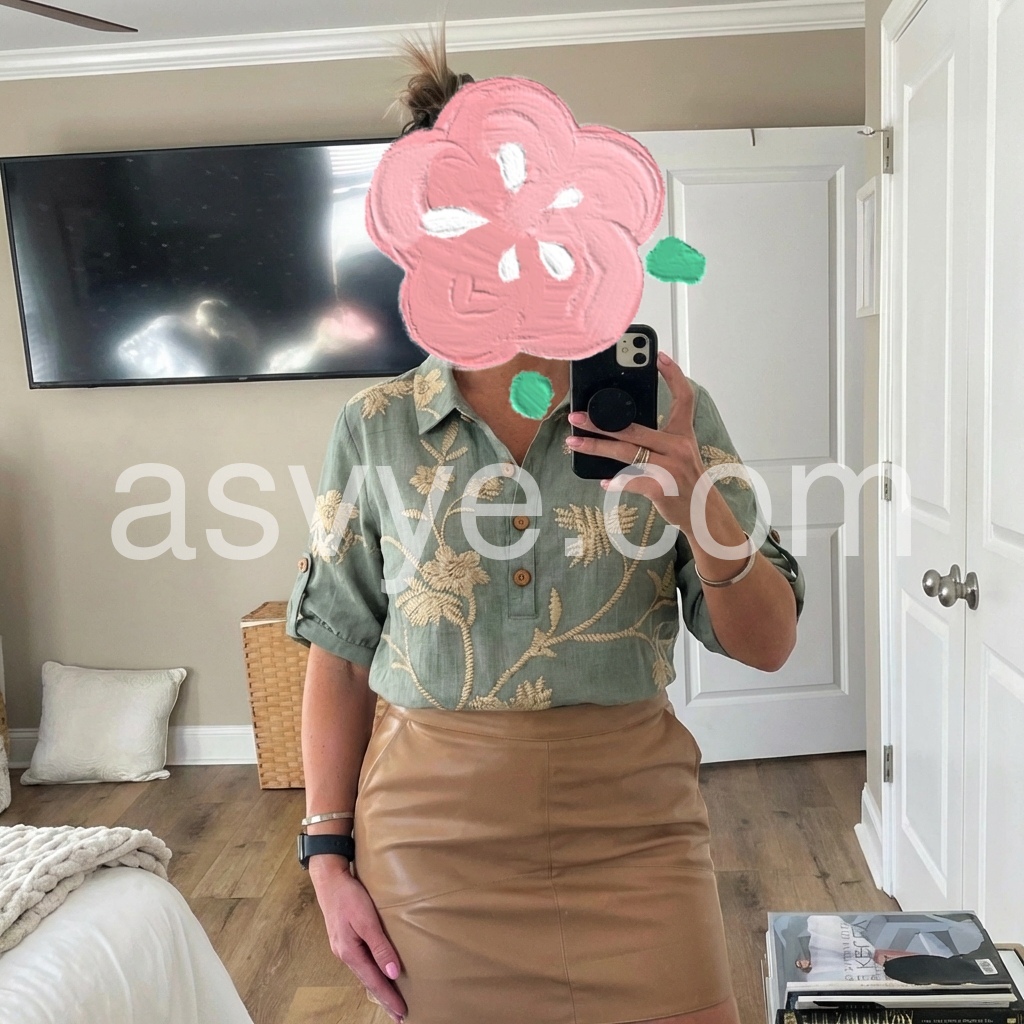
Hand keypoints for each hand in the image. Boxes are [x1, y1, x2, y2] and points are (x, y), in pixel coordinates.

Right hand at [310, 859, 406, 1022]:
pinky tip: (377, 973)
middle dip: (383, 999)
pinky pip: (361, 962)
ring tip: (391, 999)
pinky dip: (371, 972)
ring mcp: (343, 947)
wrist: (329, 878)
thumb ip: (380, 946)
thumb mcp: (366, 920)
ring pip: (364, 973)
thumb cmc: (349, 896)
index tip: (402, 1013)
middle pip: (368, 982)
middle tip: (399, 1017)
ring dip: (378, 987)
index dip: (388, 998)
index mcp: (350, 953)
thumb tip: (392, 972)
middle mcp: (345, 954)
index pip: (374, 981)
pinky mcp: (345, 938)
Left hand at [566, 351, 706, 534]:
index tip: (660, 356)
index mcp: (682, 434)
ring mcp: (670, 467)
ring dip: (596, 447)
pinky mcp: (662, 487)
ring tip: (574, 442)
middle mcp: (678, 447)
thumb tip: (619, 431)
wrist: (702, 512)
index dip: (673, 375)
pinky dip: (615, 481)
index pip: (683, 397)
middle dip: (601, 422)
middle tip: (577, 416)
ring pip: (626, 452)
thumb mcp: (679, 454)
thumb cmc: (685, 481)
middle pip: (634, 428)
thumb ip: (658, 440)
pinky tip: (603, 481)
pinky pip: (631, 480)